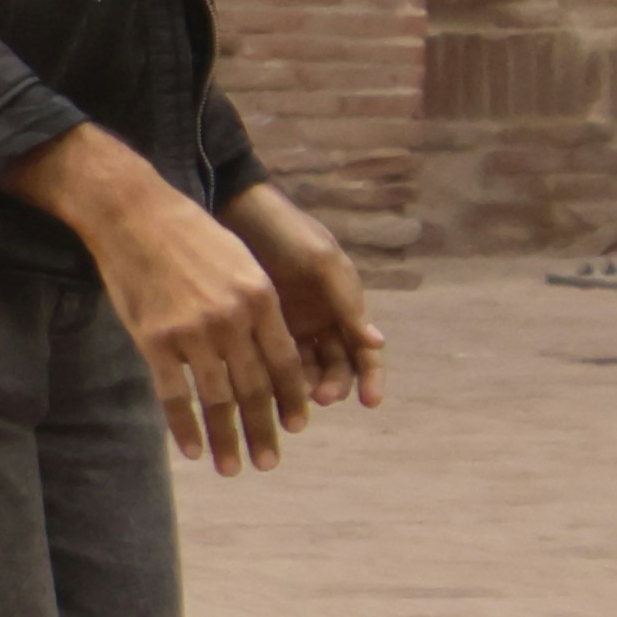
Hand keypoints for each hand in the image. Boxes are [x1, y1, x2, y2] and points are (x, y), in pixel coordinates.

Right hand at [7, 123, 322, 474]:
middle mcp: (232, 318)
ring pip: (217, 399)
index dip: (291, 399)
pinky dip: (185, 426)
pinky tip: (193, 450)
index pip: (284, 363)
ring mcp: (192, 331)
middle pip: (254, 389)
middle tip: (268, 462)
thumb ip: (256, 306)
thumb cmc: (189, 235)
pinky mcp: (154, 339)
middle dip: (263, 431)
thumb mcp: (239, 262)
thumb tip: (266, 353)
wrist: (133, 215)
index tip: (296, 427)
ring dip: (226, 439)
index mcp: (260, 298)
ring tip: (232, 467)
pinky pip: (174, 394)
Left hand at [224, 179, 387, 412]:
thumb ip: (347, 301)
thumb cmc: (289, 234)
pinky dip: (273, 376)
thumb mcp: (323, 262)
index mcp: (344, 307)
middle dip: (334, 386)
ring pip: (303, 370)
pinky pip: (270, 360)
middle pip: (335, 368)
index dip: (371, 378)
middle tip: (321, 397)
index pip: (364, 352)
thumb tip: (377, 343)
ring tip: (297, 396)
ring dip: (304, 387)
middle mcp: (321, 323)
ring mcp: (289, 327)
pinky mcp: (258, 329)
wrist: (239, 213)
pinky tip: (268, 387)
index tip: (370, 402)